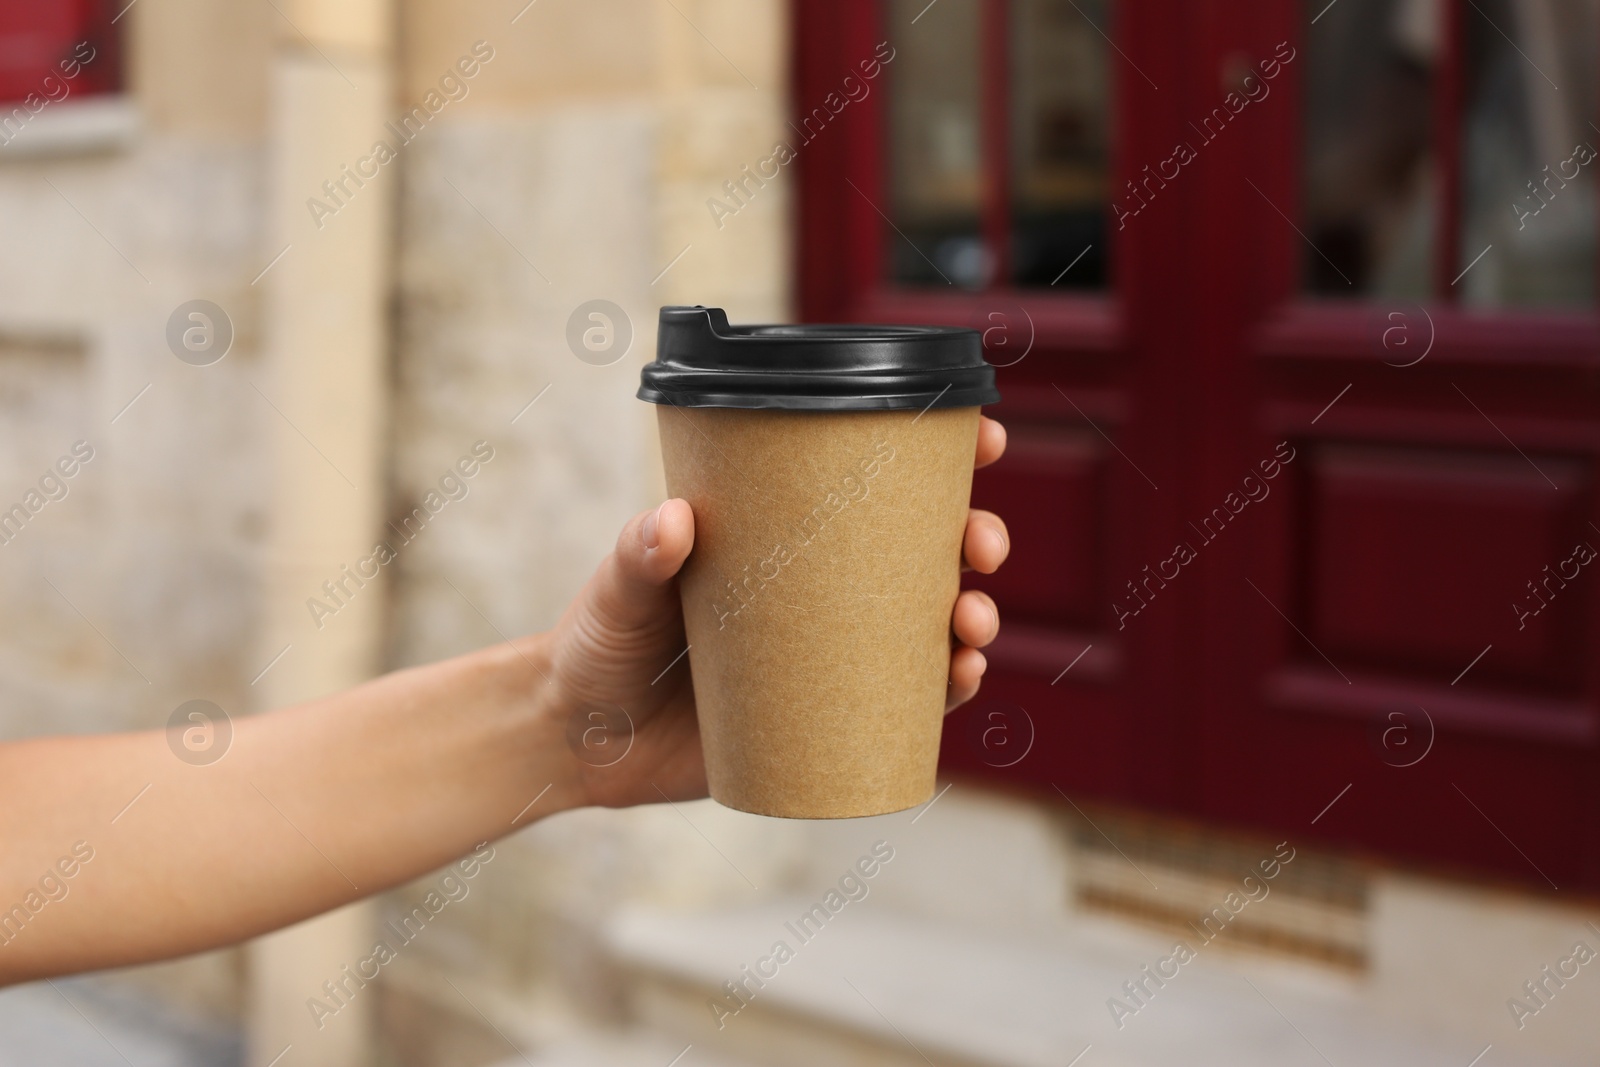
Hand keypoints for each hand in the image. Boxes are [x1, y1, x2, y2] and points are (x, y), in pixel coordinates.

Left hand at [547, 415, 1010, 808]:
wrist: (579, 741)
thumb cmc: (598, 644)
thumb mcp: (617, 592)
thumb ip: (637, 557)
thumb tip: (675, 521)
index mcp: (781, 538)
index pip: (869, 486)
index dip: (940, 461)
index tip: (984, 442)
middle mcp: (817, 592)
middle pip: (923, 552)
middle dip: (975, 540)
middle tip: (979, 546)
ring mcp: (827, 655)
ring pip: (928, 627)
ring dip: (973, 618)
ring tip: (971, 624)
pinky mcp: (826, 722)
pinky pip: (905, 705)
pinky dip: (945, 691)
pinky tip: (961, 680)